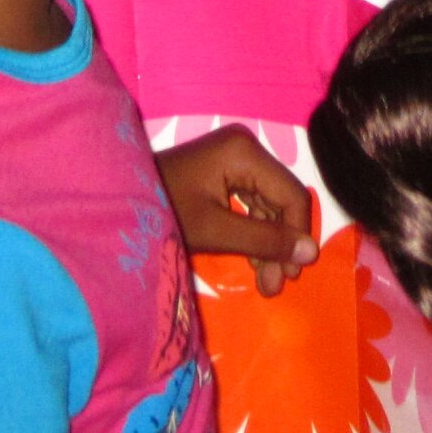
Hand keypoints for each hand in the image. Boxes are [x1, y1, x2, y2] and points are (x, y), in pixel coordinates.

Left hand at [157, 125, 318, 296]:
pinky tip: (254, 261)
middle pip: (281, 199)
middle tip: (274, 286)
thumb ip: (264, 241)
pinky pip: (252, 201)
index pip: (291, 194)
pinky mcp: (224, 169)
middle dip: (280, 243)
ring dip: (268, 242)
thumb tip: (312, 253)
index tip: (290, 275)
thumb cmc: (164, 211)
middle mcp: (245, 147)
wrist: (119, 203)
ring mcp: (235, 156)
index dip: (297, 235)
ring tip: (265, 283)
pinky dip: (254, 231)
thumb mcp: (215, 231)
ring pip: (268, 203)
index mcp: (245, 152)